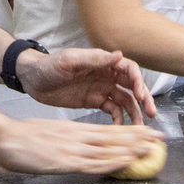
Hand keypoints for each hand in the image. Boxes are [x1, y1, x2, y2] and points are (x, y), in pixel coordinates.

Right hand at [0, 119, 163, 174]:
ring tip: (150, 147)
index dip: (130, 132)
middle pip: (114, 136)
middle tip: (160, 137)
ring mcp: (73, 147)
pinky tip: (124, 162)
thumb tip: (81, 142)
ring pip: (108, 148)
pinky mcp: (65, 160)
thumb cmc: (24, 136)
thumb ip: (68, 136)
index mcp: (75, 129)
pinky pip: (93, 162)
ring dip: (131, 148)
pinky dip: (111, 161)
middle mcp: (79, 136)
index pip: (108, 130)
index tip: (147, 132)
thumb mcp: (52, 131)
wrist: (6, 136)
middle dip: (138, 138)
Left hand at [16, 47, 155, 123]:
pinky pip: (112, 110)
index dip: (138, 81)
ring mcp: (101, 88)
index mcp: (102, 61)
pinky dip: (119, 119)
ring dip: (134, 112)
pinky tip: (120, 129)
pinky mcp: (94, 101)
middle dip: (143, 99)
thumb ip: (95, 59)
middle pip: (131, 86)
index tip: (141, 95)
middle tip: (151, 113)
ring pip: (125, 100)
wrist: (32, 79)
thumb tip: (118, 55)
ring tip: (139, 127)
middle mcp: (106, 74)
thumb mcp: (71, 60)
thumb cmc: (49, 65)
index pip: (128, 69)